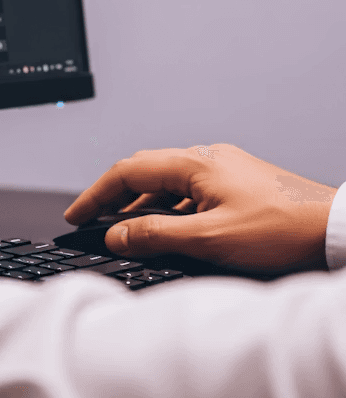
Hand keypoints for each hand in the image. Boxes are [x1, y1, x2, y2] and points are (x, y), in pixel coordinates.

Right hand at [64, 143, 337, 272]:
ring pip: (168, 183)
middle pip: (145, 171)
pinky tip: (168, 231)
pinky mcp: (237, 184)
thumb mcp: (209, 238)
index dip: (96, 194)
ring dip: (141, 205)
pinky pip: (189, 191)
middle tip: (92, 220)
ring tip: (123, 232)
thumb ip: (156, 235)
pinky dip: (167, 209)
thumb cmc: (281, 229)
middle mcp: (206, 159)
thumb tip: (116, 233)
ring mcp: (223, 170)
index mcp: (195, 163)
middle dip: (114, 196)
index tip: (77, 214)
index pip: (129, 170)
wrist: (332, 227)